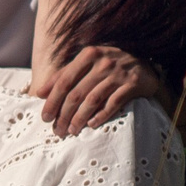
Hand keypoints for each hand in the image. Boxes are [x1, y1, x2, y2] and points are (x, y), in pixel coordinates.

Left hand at [35, 44, 158, 135]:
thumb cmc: (110, 65)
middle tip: (57, 130)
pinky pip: (113, 103)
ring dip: (79, 118)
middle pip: (76, 93)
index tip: (44, 117)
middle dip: (63, 114)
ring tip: (71, 131)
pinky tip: (91, 125)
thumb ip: (65, 74)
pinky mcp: (132, 84)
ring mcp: (118, 73)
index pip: (64, 80)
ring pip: (92, 100)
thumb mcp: (88, 63)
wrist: (145, 63)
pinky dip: (101, 116)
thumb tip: (40, 92)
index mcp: (88, 55)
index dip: (52, 100)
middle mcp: (102, 62)